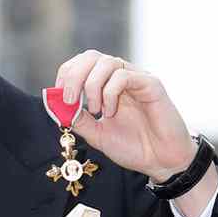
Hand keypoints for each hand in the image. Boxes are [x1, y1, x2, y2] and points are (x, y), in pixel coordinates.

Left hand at [54, 49, 199, 183]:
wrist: (161, 160)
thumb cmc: (134, 146)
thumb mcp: (97, 135)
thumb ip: (79, 120)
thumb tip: (56, 106)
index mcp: (107, 85)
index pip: (82, 63)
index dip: (67, 74)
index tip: (61, 98)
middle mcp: (121, 77)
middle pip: (91, 56)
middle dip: (74, 76)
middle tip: (71, 100)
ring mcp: (136, 78)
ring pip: (107, 62)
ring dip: (93, 86)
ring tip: (97, 111)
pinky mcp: (150, 84)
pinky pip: (123, 76)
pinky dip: (110, 93)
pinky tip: (111, 113)